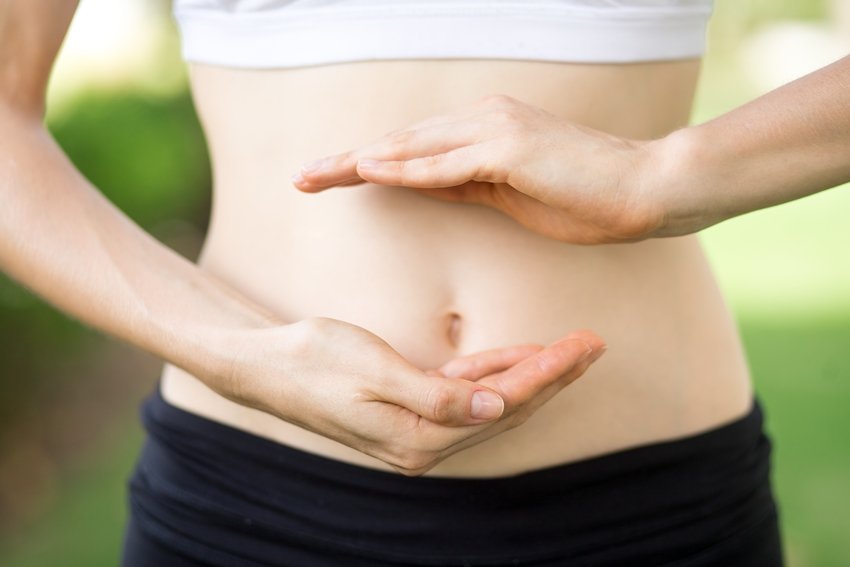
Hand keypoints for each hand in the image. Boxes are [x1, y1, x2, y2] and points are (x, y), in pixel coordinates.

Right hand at [216, 317, 604, 475]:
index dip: (544, 376)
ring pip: (492, 400)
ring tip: (570, 349)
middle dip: (553, 376)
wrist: (265, 366)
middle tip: (593, 345)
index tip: (580, 347)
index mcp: (418, 440)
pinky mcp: (410, 407)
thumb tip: (496, 411)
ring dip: (530, 373)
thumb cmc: (314, 361)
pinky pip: (464, 391)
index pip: (500, 407)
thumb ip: (437, 394)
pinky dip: (493, 371)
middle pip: (506, 409)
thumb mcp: (374, 370)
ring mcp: (418, 428)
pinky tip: (519, 355)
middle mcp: (424, 443)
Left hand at [292, 94, 670, 243]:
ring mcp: (497, 130)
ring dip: (363, 162)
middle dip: (347, 161)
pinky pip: (448, 163)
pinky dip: (407, 169)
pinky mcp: (511, 149)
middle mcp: (483, 121)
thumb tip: (423, 185)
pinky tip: (370, 173)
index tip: (327, 178)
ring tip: (318, 175)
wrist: (644, 190)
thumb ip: (465, 185)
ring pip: (414, 146)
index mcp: (483, 133)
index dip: (366, 163)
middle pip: (401, 142)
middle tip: (301, 177)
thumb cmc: (582, 197)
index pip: (411, 148)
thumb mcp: (509, 195)